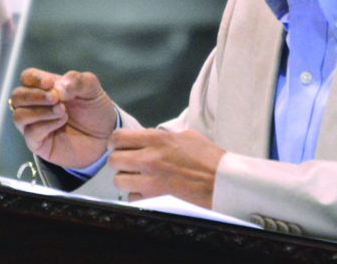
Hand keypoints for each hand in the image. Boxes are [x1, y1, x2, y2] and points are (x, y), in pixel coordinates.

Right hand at [10, 69, 116, 169]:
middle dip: (34, 95)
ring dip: (39, 111)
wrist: (104, 136)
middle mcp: (35, 105)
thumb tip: (57, 88)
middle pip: (17, 96)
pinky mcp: (38, 143)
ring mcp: (34, 125)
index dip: (34, 79)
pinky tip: (62, 121)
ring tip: (62, 110)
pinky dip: (45, 125)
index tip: (50, 82)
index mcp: (45, 88)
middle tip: (56, 98)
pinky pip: (30, 133)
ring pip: (19, 116)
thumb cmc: (94, 110)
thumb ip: (77, 81)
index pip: (27, 77)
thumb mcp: (92, 89)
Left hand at [108, 129, 224, 208]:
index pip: (118, 137)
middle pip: (113, 160)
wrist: (222, 183)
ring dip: (126, 180)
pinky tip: (147, 192)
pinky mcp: (154, 200)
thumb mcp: (186, 136)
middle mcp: (149, 159)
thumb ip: (163, 137)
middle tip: (127, 163)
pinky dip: (137, 196)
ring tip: (137, 178)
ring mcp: (150, 181)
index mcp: (157, 140)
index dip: (115, 142)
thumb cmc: (208, 158)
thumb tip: (148, 138)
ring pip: (119, 181)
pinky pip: (132, 198)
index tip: (119, 146)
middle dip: (118, 161)